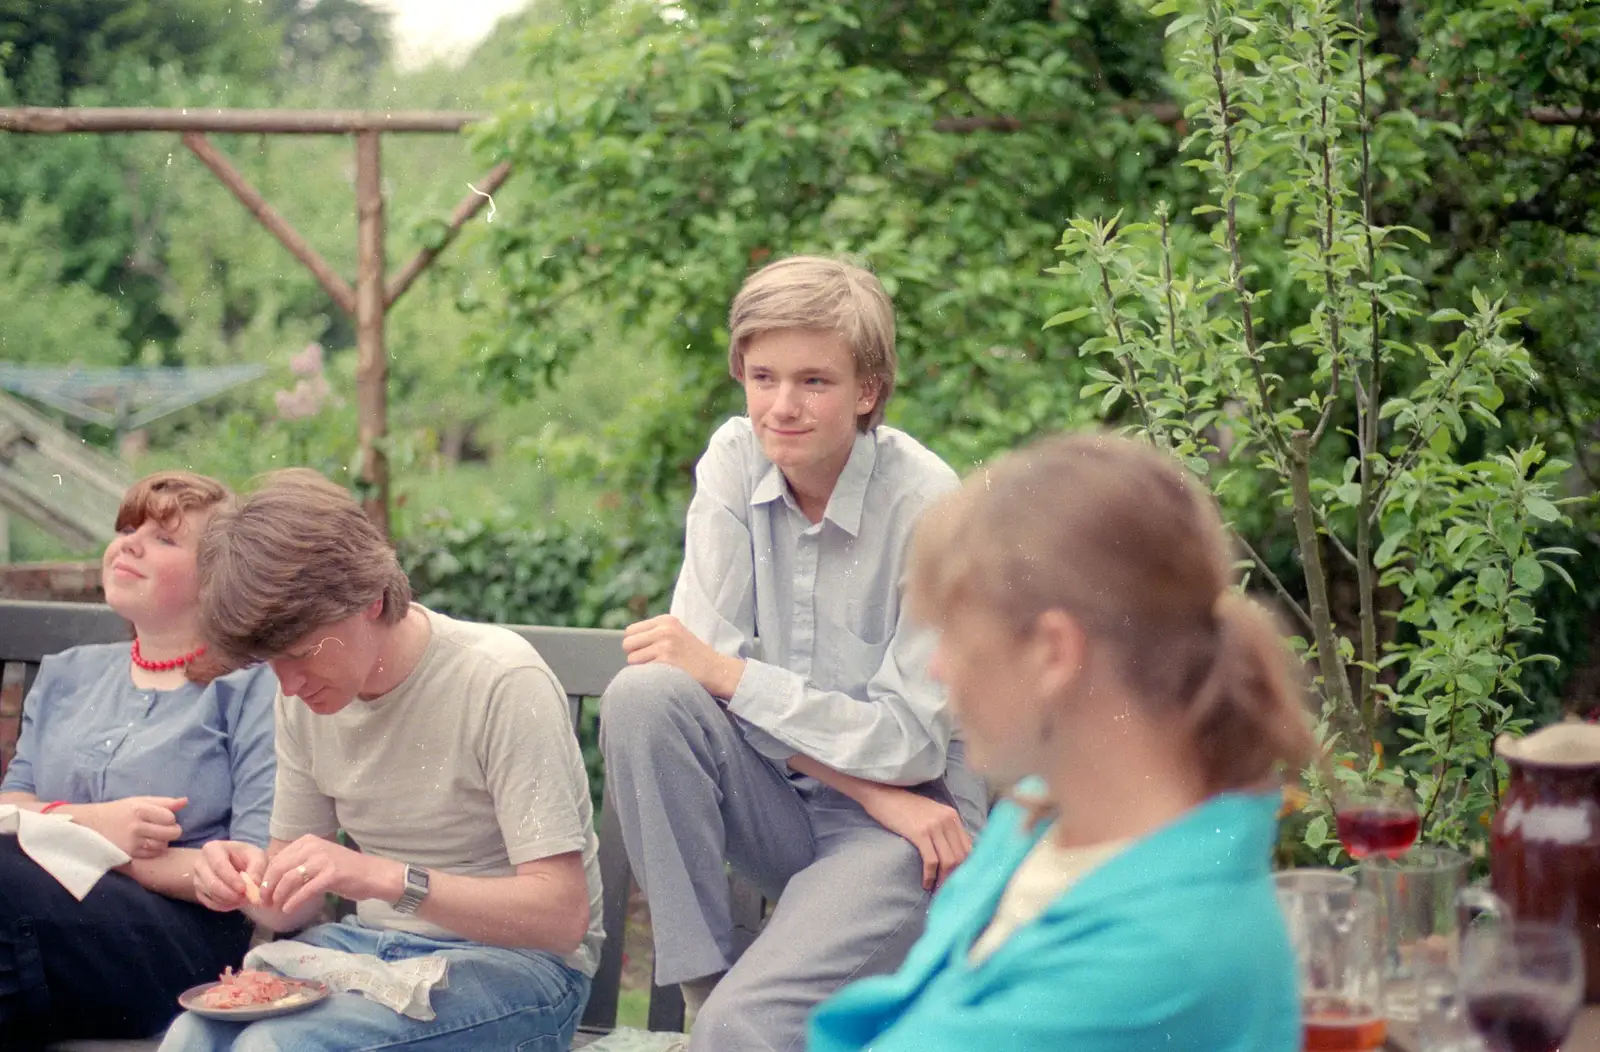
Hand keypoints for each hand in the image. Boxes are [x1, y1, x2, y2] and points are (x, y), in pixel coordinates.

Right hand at [72, 796, 186, 858]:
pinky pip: (151, 854)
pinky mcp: (127, 854)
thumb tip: (185, 801)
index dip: (170, 819)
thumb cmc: (118, 811)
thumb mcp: (139, 801)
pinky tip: (147, 845)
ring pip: (163, 845)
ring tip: (155, 837)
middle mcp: (136, 826)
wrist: (90, 825)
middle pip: (171, 833)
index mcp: (140, 809)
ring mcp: (131, 842)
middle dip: (172, 831)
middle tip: (165, 830)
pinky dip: (153, 850)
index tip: (163, 819)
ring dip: (163, 842)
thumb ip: (163, 802)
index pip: (170, 817)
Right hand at [193, 840, 266, 912]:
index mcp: (213, 848)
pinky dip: (224, 906)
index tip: (244, 889)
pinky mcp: (199, 892)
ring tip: (244, 899)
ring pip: (210, 895)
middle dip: (230, 893)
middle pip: (212, 883)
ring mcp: (197, 879)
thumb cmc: (245, 857)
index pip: (219, 865)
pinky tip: (236, 902)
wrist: (234, 864)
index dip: (232, 879)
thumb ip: (257, 868)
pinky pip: (209, 903)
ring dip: (229, 900)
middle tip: (246, 898)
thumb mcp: (256, 856)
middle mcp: (200, 863)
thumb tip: (253, 884)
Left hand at [261, 835, 396, 917]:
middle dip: (268, 889)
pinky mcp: (331, 875)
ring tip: (276, 908)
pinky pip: (305, 890)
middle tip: (264, 904)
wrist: (373, 874)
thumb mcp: (317, 861)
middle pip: (279, 869)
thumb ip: (297, 866)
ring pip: (289, 880)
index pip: (276, 859)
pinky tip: (288, 909)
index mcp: (307, 841)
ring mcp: (323, 860)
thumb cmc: (344, 870)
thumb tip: (268, 881)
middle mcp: (314, 847)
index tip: (261, 894)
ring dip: (278, 896)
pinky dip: (293, 902)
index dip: (265, 878)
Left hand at [622, 615, 743, 697]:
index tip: (647, 651)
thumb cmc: (693, 655)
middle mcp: (664, 630)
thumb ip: (655, 632)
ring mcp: (665, 645)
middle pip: (627, 644)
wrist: (716, 669)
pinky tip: (662, 675)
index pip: (630, 631)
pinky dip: (648, 676)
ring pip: (632, 659)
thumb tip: (627, 641)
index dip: (636, 644)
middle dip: (635, 654)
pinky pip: (642, 670)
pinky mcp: (666, 660)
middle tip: (650, 662)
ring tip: (658, 668)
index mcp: (665, 620)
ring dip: (641, 667)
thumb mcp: (676, 633)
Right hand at [860, 787, 972, 890]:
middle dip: (956, 877)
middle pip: (961, 856)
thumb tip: (953, 855)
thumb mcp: (930, 814)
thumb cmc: (904, 807)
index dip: (966, 868)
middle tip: (948, 891)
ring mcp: (934, 826)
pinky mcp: (919, 833)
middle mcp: (947, 820)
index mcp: (952, 816)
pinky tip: (926, 883)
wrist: (882, 794)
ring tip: (938, 891)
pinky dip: (930, 876)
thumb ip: (943, 829)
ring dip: (944, 880)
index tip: (959, 881)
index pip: (968, 847)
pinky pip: (931, 860)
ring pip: (949, 861)